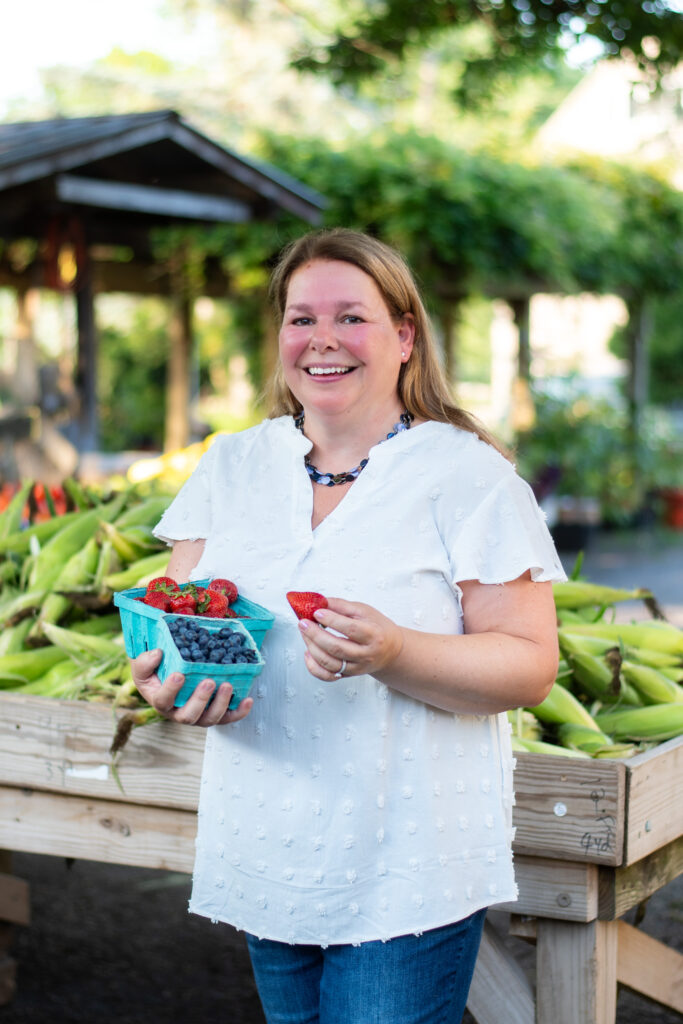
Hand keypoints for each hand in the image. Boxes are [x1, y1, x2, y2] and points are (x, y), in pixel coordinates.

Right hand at [130, 649, 253, 726]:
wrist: (168, 675)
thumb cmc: (155, 671)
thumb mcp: (142, 665)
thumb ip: (144, 661)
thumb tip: (158, 654)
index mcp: (161, 702)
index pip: (163, 701)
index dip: (171, 691)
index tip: (179, 675)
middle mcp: (179, 712)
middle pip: (189, 715)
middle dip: (200, 700)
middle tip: (209, 682)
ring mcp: (199, 715)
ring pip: (210, 719)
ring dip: (220, 704)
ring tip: (228, 685)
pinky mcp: (215, 712)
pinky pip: (228, 717)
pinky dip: (239, 712)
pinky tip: (247, 700)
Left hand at [297, 597, 403, 681]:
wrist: (389, 650)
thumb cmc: (376, 627)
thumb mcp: (364, 611)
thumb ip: (342, 606)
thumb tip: (320, 602)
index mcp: (373, 635)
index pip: (351, 629)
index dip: (332, 620)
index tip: (317, 612)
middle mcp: (366, 654)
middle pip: (337, 648)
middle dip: (316, 635)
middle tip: (303, 623)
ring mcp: (356, 667)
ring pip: (329, 663)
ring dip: (312, 647)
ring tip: (304, 633)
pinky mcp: (348, 675)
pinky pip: (327, 676)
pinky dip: (313, 666)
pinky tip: (308, 652)